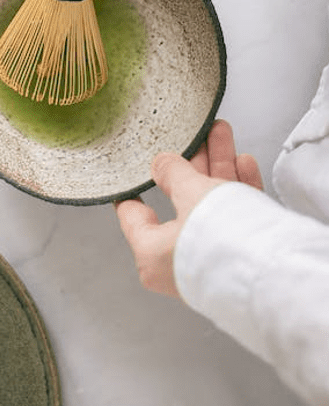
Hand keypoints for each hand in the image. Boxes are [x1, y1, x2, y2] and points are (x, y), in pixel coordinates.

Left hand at [115, 120, 262, 296]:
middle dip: (193, 163)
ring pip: (211, 204)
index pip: (134, 216)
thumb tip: (162, 164)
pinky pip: (235, 217)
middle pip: (181, 200)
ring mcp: (210, 260)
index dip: (135, 187)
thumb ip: (174, 174)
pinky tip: (244, 162)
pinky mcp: (240, 257)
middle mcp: (178, 262)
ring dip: (219, 166)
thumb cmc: (220, 242)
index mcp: (152, 254)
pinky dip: (239, 189)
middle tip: (196, 138)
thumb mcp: (190, 193)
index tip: (134, 172)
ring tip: (221, 134)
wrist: (271, 272)